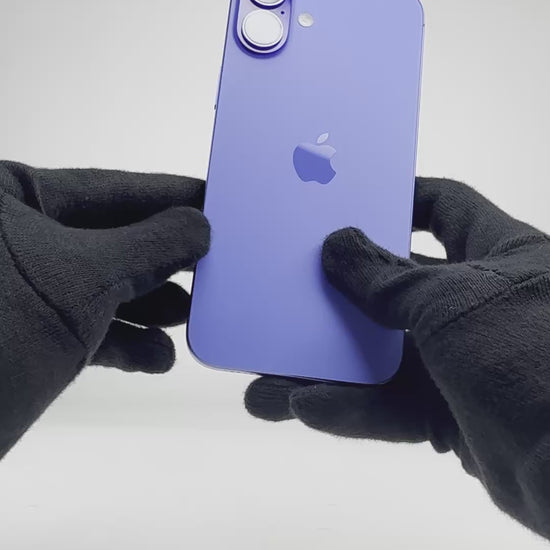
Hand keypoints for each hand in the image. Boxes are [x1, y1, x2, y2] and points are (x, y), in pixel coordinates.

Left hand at [0, 161, 209, 457]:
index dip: (170, 197)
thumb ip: (150, 245)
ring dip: (152, 306)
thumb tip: (198, 226)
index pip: (111, 190)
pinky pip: (90, 326)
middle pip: (116, 240)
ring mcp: (28, 285)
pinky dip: (126, 341)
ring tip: (189, 315)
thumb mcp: (85, 277)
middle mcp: (21, 235)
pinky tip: (157, 356)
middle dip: (165, 261)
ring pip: (107, 285)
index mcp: (14, 198)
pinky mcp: (31, 331)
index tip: (215, 202)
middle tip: (214, 265)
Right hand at [246, 178, 549, 538]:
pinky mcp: (447, 413)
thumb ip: (386, 280)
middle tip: (285, 300)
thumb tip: (337, 246)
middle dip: (335, 298)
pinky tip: (303, 406)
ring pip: (377, 357)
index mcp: (496, 255)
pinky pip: (387, 406)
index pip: (445, 207)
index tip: (349, 201)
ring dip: (324, 368)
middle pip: (389, 288)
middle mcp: (475, 302)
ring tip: (267, 379)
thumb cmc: (536, 356)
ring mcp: (458, 359)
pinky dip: (348, 409)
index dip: (399, 197)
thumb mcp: (453, 302)